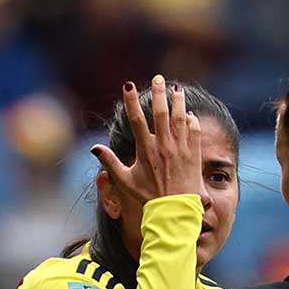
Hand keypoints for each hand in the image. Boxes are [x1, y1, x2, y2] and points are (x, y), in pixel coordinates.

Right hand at [91, 75, 202, 201]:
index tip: (128, 85)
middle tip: (159, 78)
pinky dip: (191, 121)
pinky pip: (194, 132)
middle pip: (161, 113)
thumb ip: (110, 162)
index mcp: (145, 149)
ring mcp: (180, 149)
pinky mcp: (194, 155)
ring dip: (179, 102)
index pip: (136, 119)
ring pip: (180, 119)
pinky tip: (189, 115)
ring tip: (177, 89)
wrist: (173, 210)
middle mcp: (163, 146)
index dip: (131, 101)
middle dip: (160, 93)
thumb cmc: (148, 197)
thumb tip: (94, 148)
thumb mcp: (125, 181)